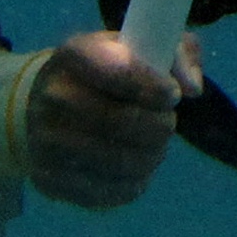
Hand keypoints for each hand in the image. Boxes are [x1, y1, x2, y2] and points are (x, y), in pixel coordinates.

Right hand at [24, 29, 196, 209]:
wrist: (44, 105)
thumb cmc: (106, 72)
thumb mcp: (138, 45)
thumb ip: (176, 53)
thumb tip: (192, 88)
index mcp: (74, 54)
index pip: (117, 70)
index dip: (152, 86)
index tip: (174, 95)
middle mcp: (52, 97)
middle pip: (120, 122)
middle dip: (159, 125)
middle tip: (168, 122)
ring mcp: (45, 142)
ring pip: (118, 162)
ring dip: (151, 156)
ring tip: (156, 145)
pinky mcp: (50, 180)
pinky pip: (107, 191)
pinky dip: (135, 182)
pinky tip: (137, 167)